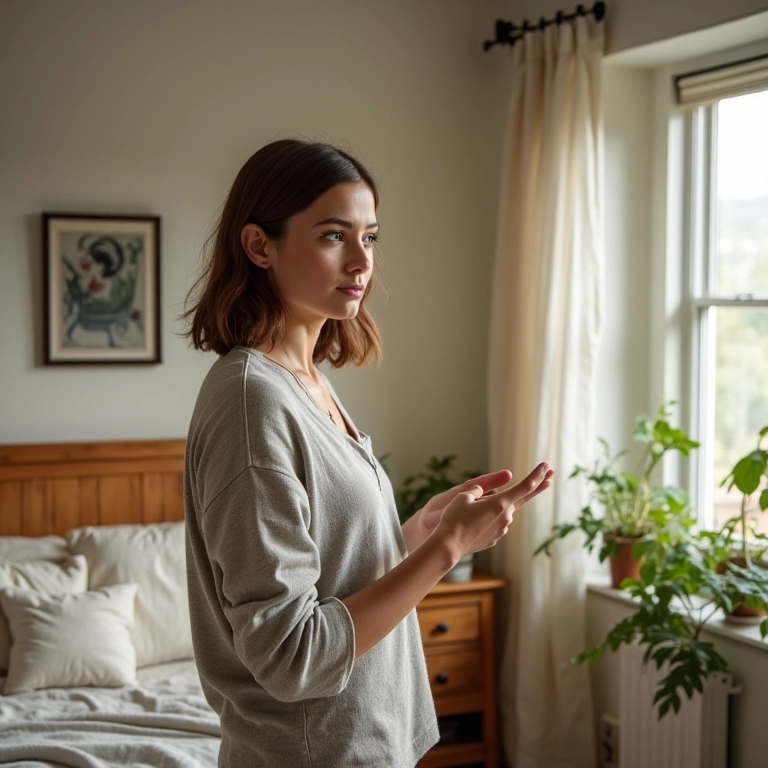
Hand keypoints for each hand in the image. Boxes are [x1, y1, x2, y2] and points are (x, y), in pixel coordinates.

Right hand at [433, 462, 554, 557]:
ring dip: (494, 507)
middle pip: (524, 498)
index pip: (525, 487)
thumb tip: (485, 493)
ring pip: (503, 511)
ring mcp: (502, 529)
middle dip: (538, 485)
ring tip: (470, 513)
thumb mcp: (463, 496)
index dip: (537, 475)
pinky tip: (471, 523)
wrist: (448, 546)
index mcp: (500, 503)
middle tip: (551, 474)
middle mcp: (506, 517)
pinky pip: (495, 523)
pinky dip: (488, 519)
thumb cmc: (454, 519)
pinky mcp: (495, 538)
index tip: (547, 466)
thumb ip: (478, 491)